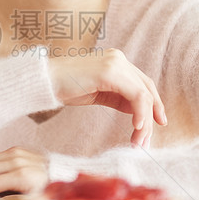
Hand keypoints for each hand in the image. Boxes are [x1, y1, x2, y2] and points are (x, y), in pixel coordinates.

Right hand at [47, 48, 166, 146]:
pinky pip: (135, 95)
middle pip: (147, 88)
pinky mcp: (110, 72)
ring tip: (139, 141)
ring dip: (145, 121)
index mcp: (116, 62)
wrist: (42, 81)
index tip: (156, 124)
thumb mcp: (97, 93)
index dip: (154, 104)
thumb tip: (137, 111)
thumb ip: (118, 97)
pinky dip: (140, 113)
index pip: (143, 84)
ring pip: (144, 93)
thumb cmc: (64, 87)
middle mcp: (119, 59)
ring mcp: (116, 63)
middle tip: (147, 140)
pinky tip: (137, 127)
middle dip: (152, 116)